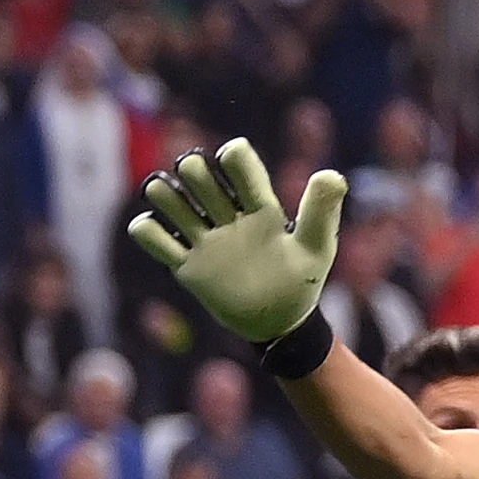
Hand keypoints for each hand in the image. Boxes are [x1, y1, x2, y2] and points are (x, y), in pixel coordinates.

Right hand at [125, 140, 346, 344]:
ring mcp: (205, 241)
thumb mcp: (316, 247)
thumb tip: (332, 174)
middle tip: (204, 189)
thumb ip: (322, 212)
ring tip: (175, 203)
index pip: (240, 166)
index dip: (233, 156)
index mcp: (260, 209)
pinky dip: (146, 230)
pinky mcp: (188, 266)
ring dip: (165, 193)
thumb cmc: (302, 281)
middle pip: (196, 175)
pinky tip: (155, 230)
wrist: (280, 323)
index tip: (232, 157)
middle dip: (194, 171)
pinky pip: (153, 239)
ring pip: (169, 200)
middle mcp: (228, 218)